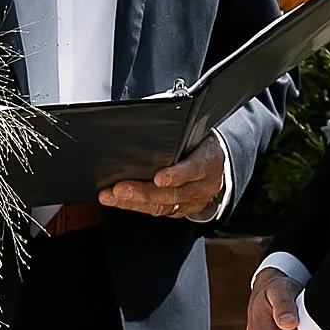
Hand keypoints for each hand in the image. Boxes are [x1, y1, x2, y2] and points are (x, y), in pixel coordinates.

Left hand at [100, 132, 230, 222]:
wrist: (218, 163)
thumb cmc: (201, 143)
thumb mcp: (197, 131)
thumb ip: (179, 132)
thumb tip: (147, 119)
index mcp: (210, 160)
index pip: (195, 169)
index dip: (177, 175)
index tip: (159, 178)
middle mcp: (204, 186)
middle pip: (174, 193)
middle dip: (144, 192)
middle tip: (121, 188)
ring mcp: (193, 201)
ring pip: (162, 205)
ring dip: (133, 202)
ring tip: (112, 196)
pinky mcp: (181, 210)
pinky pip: (157, 210)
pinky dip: (134, 206)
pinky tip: (117, 200)